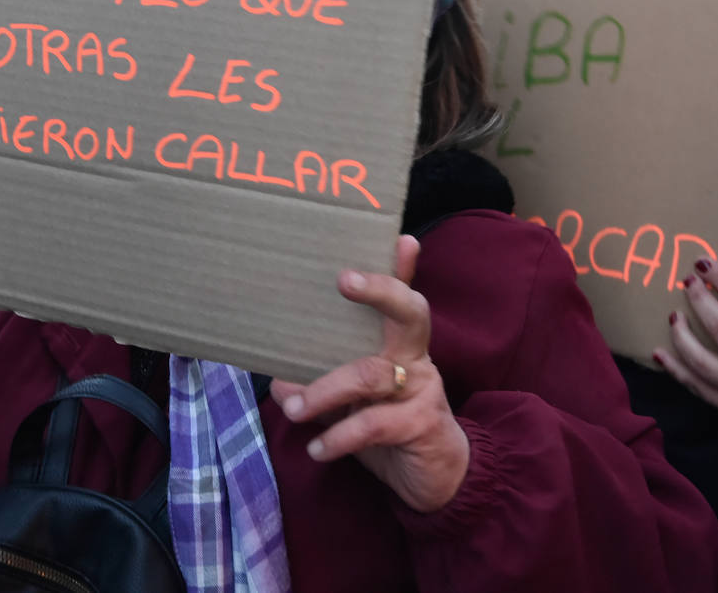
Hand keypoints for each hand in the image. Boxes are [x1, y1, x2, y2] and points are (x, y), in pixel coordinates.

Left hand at [270, 237, 469, 512]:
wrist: (439, 477)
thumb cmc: (390, 426)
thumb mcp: (356, 400)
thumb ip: (324, 381)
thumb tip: (277, 377)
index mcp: (401, 343)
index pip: (402, 296)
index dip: (399, 268)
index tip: (399, 239)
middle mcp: (416, 357)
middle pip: (410, 311)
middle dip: (380, 290)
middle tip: (344, 281)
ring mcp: (423, 389)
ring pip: (371, 373)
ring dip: (324, 390)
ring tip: (293, 408)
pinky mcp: (421, 425)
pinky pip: (373, 423)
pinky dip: (338, 436)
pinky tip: (318, 448)